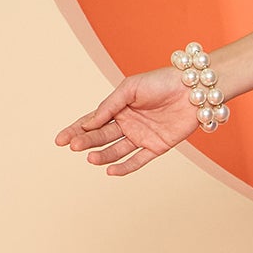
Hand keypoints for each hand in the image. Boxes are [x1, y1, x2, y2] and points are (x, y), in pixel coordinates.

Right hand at [53, 65, 201, 175]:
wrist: (193, 88)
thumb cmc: (160, 82)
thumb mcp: (130, 88)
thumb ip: (109, 106)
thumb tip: (88, 123)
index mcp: (118, 108)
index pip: (91, 121)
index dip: (75, 130)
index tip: (60, 140)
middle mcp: (128, 124)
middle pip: (101, 136)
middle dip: (86, 141)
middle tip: (75, 146)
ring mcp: (141, 136)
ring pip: (116, 149)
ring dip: (103, 155)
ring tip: (91, 158)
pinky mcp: (157, 146)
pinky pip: (138, 160)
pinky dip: (125, 166)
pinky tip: (110, 171)